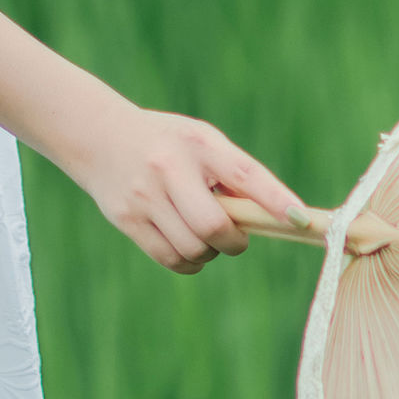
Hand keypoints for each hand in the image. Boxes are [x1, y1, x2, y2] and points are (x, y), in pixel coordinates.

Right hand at [62, 106, 312, 275]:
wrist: (99, 137)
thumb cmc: (168, 143)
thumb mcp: (201, 141)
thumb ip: (234, 173)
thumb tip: (272, 217)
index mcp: (198, 143)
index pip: (244, 173)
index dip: (274, 199)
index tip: (299, 220)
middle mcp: (169, 168)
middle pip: (213, 226)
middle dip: (234, 241)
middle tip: (237, 238)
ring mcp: (144, 196)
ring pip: (193, 248)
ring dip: (211, 253)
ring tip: (207, 237)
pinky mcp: (127, 220)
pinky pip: (171, 259)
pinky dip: (190, 261)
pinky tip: (190, 248)